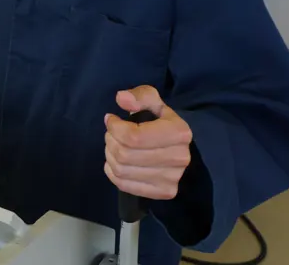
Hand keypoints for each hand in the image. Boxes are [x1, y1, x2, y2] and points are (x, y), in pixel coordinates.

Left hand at [104, 86, 192, 200]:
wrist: (179, 150)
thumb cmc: (162, 123)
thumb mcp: (155, 103)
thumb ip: (140, 96)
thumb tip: (121, 98)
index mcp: (179, 133)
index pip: (133, 136)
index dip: (114, 127)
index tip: (111, 119)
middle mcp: (179, 158)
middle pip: (125, 154)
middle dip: (110, 140)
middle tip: (111, 133)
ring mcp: (172, 179)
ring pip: (122, 170)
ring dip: (110, 155)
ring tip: (113, 145)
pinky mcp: (164, 192)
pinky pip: (124, 185)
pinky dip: (112, 172)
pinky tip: (115, 161)